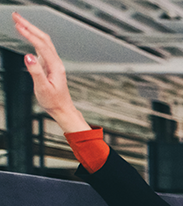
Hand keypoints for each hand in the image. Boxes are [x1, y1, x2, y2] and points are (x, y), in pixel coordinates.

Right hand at [12, 13, 88, 132]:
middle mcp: (56, 62)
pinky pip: (41, 47)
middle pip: (43, 39)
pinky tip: (26, 34)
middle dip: (30, 26)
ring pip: (43, 41)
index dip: (29, 34)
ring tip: (18, 21)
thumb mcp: (43, 88)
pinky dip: (32, 38)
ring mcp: (52, 63)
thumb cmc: (54, 101)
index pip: (41, 46)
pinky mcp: (48, 65)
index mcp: (56, 66)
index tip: (18, 25)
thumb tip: (28, 56)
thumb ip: (35, 72)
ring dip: (31, 30)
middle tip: (16, 16)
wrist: (62, 109)